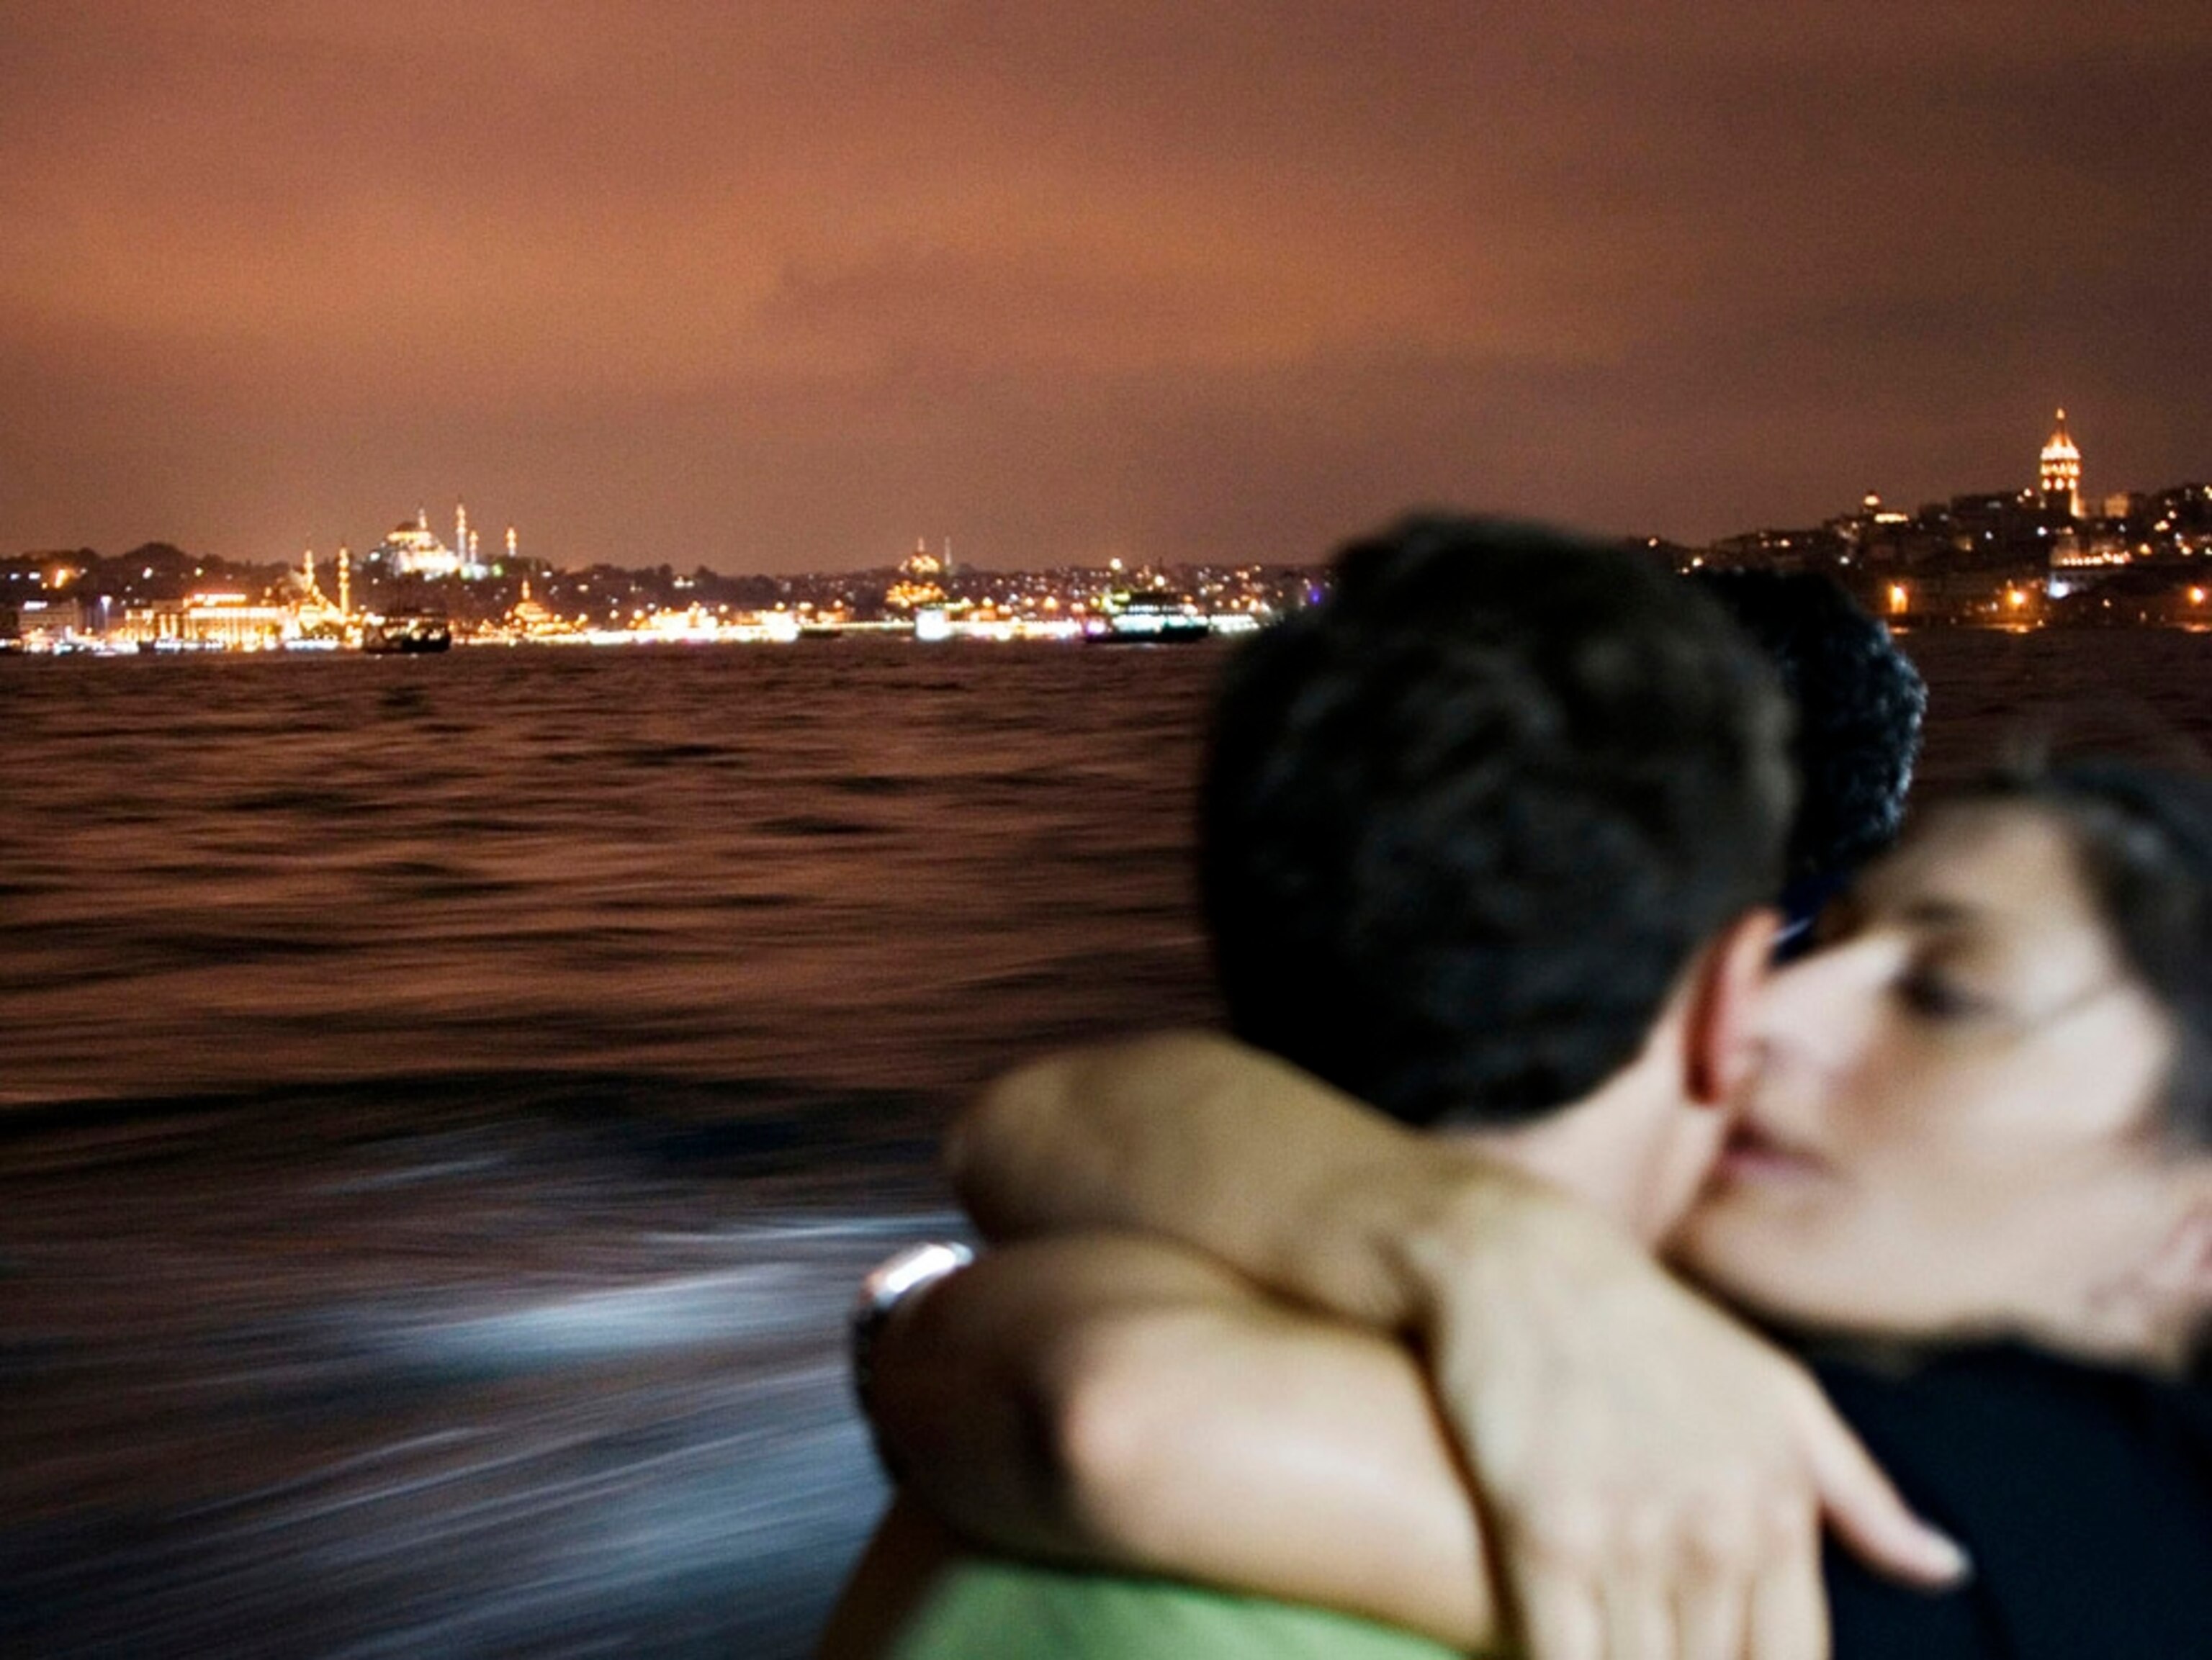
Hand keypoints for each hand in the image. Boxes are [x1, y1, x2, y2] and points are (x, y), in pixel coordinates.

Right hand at [1407, 1182, 1967, 1659]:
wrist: (1520, 1261)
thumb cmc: (1649, 1329)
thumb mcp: (1776, 1393)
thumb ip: (1861, 1495)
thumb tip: (1946, 1569)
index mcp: (1779, 1510)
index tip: (1713, 1651)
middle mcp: (1717, 1532)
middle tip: (1656, 1634)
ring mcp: (1630, 1536)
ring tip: (1609, 1635)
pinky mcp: (1544, 1532)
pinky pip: (1564, 1659)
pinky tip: (1562, 1641)